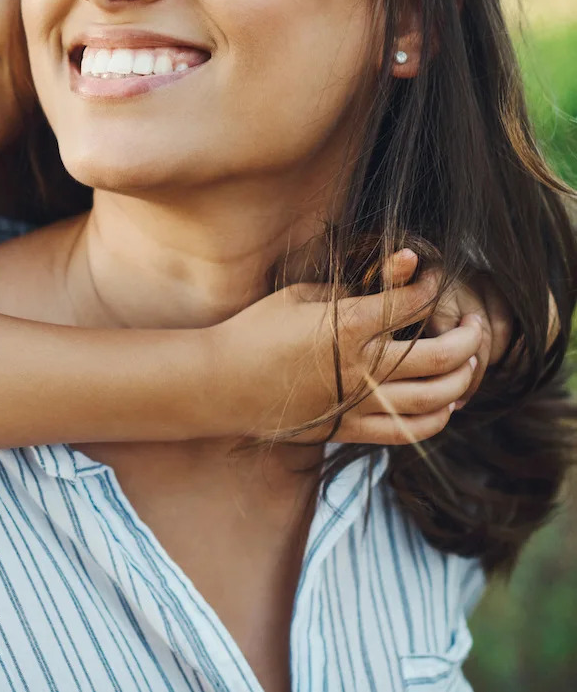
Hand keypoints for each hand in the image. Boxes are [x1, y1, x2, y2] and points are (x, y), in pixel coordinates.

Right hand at [207, 249, 485, 443]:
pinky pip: (410, 431)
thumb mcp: (301, 295)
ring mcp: (360, 403)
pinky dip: (438, 418)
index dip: (431, 286)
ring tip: (470, 362)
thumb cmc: (256, 330)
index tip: (433, 277)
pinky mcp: (351, 428)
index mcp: (348, 326)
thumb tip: (395, 269)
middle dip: (469, 336)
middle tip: (477, 324)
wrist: (223, 383)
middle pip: (442, 355)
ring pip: (437, 398)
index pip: (412, 303)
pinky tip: (447, 403)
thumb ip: (352, 287)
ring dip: (464, 378)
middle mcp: (363, 368)